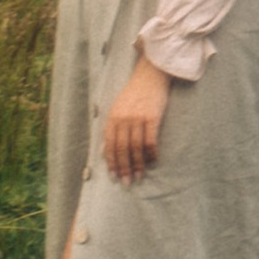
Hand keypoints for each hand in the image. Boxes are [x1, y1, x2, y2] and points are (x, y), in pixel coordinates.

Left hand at [104, 61, 170, 182]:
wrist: (150, 75)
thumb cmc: (134, 94)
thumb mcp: (117, 109)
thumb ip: (112, 128)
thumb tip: (105, 151)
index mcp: (112, 118)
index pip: (110, 145)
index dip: (111, 162)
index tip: (114, 176)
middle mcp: (123, 119)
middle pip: (122, 149)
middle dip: (124, 168)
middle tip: (127, 182)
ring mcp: (138, 118)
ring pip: (135, 148)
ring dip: (137, 164)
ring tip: (139, 175)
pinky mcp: (152, 117)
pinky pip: (151, 140)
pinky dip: (151, 153)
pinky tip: (153, 161)